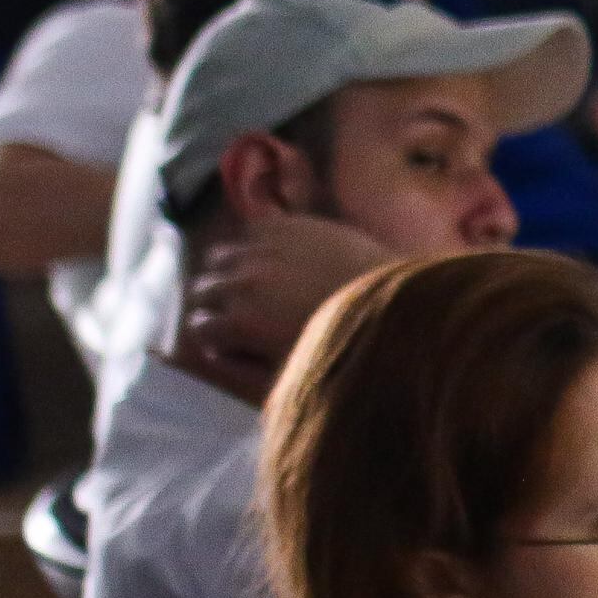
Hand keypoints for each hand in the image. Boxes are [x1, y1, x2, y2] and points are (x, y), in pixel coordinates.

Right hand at [180, 215, 395, 382]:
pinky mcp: (289, 225)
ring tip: (251, 283)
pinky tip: (272, 257)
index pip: (198, 329)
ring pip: (220, 256)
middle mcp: (241, 282)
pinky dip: (253, 242)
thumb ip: (244, 370)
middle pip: (202, 289)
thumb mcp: (292, 373)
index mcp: (239, 323)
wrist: (400, 304)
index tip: (228, 341)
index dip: (214, 338)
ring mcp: (263, 249)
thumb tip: (215, 358)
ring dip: (229, 270)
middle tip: (237, 313)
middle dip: (215, 304)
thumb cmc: (348, 349)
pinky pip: (251, 229)